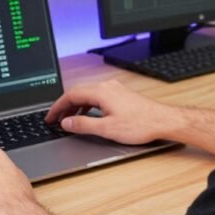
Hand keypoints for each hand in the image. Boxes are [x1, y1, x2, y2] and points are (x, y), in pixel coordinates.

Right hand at [45, 80, 179, 145]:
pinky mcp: (120, 94)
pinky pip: (97, 96)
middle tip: (56, 120)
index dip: (57, 107)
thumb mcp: (107, 128)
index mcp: (101, 92)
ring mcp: (114, 89)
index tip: (50, 117)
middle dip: (65, 107)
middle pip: (78, 93)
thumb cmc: (140, 124)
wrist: (163, 121)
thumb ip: (83, 125)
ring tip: (69, 120)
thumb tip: (66, 123)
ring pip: (88, 95)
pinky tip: (88, 116)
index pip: (71, 95)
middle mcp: (106, 86)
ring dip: (76, 107)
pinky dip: (87, 106)